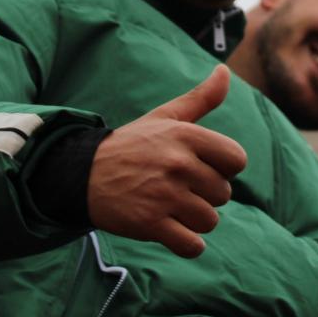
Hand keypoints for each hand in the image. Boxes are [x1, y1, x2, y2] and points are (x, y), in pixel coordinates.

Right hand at [87, 66, 246, 256]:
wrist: (81, 175)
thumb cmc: (132, 146)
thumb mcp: (165, 117)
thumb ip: (201, 98)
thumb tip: (225, 71)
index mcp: (186, 136)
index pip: (236, 160)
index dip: (223, 168)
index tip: (201, 167)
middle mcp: (178, 164)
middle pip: (223, 194)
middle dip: (205, 196)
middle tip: (177, 189)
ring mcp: (164, 195)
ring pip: (209, 221)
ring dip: (194, 221)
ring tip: (171, 208)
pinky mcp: (150, 224)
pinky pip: (192, 245)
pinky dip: (187, 244)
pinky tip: (172, 232)